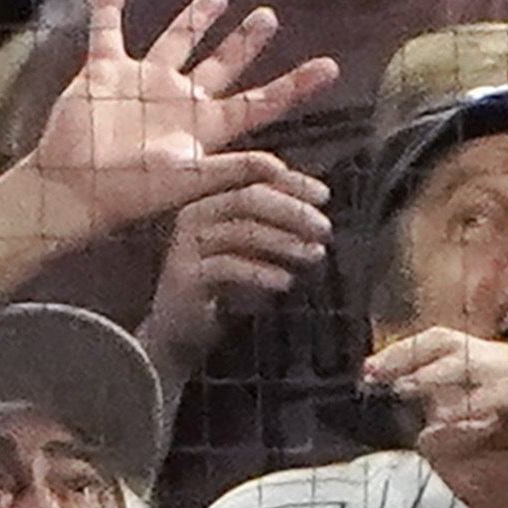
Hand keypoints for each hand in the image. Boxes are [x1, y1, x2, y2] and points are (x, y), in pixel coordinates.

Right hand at [20, 0, 340, 236]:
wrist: (74, 189)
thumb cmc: (132, 191)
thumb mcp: (189, 180)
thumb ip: (232, 169)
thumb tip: (279, 165)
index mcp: (207, 125)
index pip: (263, 101)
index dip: (297, 85)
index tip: (331, 66)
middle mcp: (180, 101)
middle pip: (223, 64)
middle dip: (246, 41)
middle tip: (269, 16)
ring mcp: (143, 84)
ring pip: (175, 42)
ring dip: (194, 20)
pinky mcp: (104, 73)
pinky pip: (107, 32)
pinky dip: (107, 9)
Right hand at [136, 172, 333, 366]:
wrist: (182, 329)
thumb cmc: (223, 286)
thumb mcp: (253, 253)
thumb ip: (277, 231)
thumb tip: (320, 220)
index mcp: (213, 200)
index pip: (253, 178)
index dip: (291, 183)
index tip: (324, 195)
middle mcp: (197, 215)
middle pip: (249, 198)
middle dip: (293, 210)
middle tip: (325, 228)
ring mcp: (188, 244)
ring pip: (241, 230)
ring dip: (284, 241)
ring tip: (314, 254)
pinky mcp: (186, 276)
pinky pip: (228, 267)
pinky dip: (262, 272)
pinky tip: (286, 281)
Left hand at [363, 325, 507, 465]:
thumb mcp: (506, 436)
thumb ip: (467, 435)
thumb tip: (423, 437)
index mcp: (497, 365)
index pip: (443, 348)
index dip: (406, 356)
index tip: (372, 372)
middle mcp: (506, 360)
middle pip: (446, 342)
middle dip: (406, 354)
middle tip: (371, 372)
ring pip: (469, 361)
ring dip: (432, 374)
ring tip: (401, 388)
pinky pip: (499, 395)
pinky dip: (471, 407)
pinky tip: (447, 420)